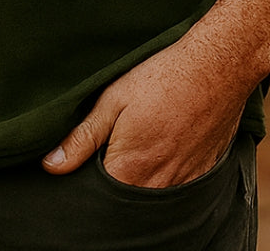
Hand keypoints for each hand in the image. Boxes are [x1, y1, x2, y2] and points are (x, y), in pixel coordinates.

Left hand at [42, 37, 250, 188]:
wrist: (218, 67)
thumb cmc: (162, 77)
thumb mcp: (113, 99)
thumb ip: (83, 137)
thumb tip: (51, 165)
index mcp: (129, 170)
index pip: (97, 197)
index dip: (85, 183)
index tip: (81, 165)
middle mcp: (158, 186)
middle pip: (124, 202)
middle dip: (111, 187)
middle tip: (107, 152)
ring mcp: (184, 184)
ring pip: (151, 198)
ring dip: (138, 184)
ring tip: (134, 149)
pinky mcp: (203, 174)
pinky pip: (177, 191)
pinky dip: (164, 180)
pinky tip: (160, 153)